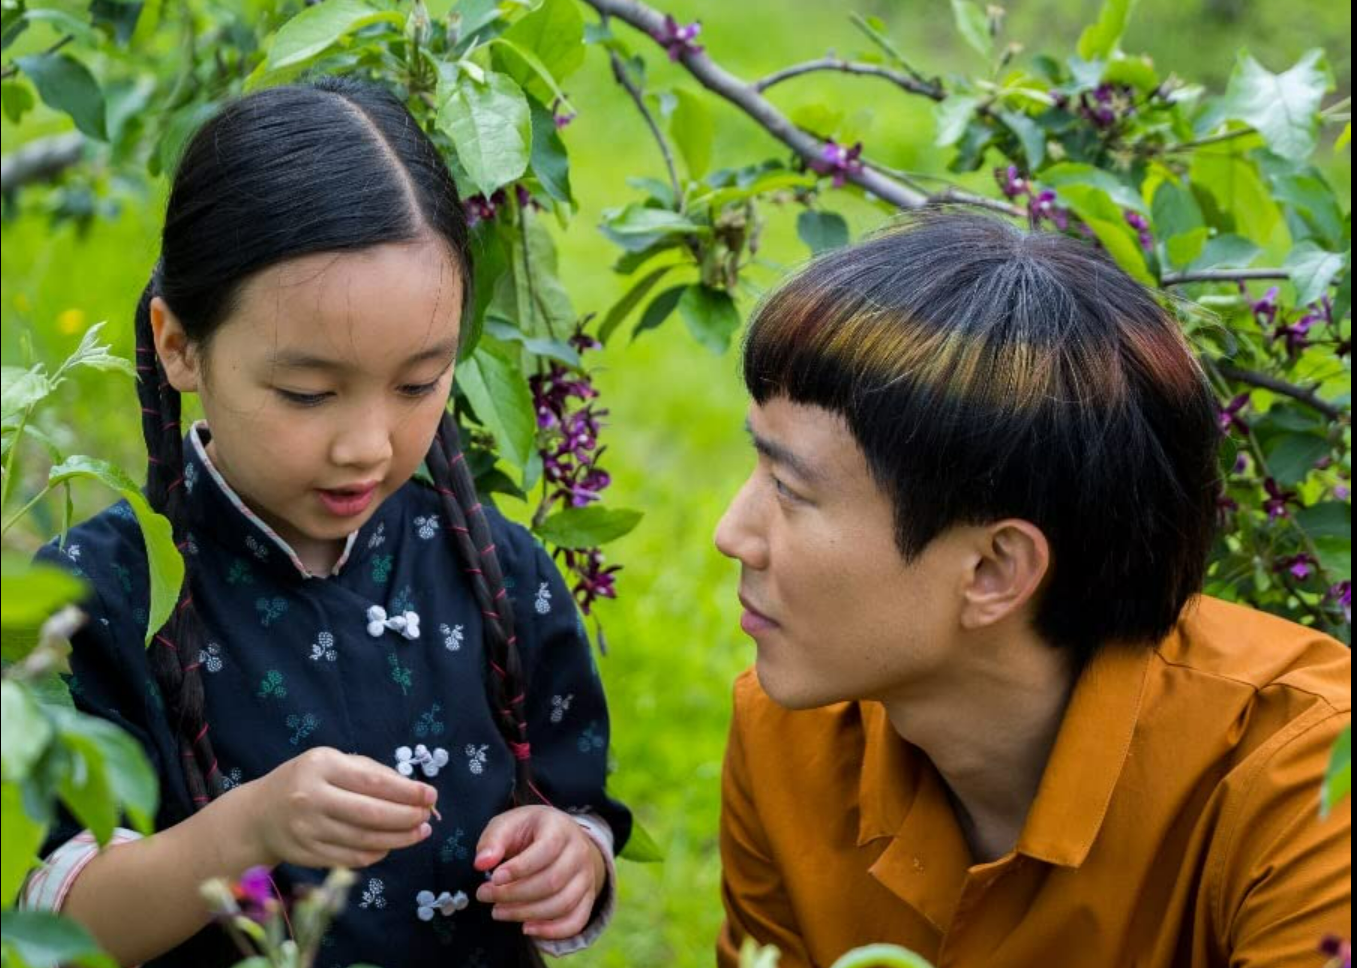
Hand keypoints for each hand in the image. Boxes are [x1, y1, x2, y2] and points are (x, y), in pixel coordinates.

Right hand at [242, 747, 436, 869]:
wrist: (259, 814)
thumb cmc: (307, 780)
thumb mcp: (333, 762)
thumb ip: (372, 772)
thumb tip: (414, 792)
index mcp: (321, 766)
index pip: (373, 782)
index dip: (407, 791)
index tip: (430, 795)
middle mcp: (311, 798)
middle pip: (371, 815)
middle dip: (407, 817)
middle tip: (428, 817)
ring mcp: (306, 830)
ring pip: (364, 840)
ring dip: (399, 839)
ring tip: (419, 832)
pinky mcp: (306, 855)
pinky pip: (351, 858)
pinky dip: (377, 853)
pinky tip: (391, 845)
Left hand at [473, 806, 606, 940]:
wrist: (560, 836)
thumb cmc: (529, 831)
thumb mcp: (508, 824)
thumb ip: (493, 840)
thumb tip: (481, 863)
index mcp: (560, 828)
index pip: (546, 850)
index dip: (520, 868)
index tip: (494, 877)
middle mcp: (579, 852)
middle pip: (552, 881)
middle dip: (514, 894)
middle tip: (485, 895)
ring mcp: (586, 876)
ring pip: (562, 904)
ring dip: (526, 913)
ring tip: (498, 911)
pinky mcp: (587, 897)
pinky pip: (576, 921)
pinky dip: (552, 931)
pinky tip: (526, 928)